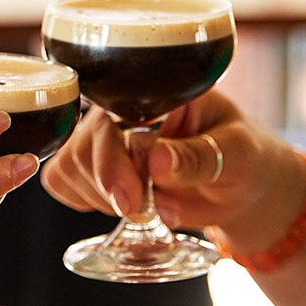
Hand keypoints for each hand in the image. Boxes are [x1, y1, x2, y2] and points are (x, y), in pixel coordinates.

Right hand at [41, 91, 305, 243]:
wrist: (242, 186)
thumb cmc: (245, 158)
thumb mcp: (238, 153)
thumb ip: (200, 156)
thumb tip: (157, 160)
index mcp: (156, 94)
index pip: (112, 116)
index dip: (111, 159)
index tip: (129, 199)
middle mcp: (120, 111)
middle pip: (82, 145)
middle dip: (105, 186)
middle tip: (139, 212)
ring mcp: (102, 138)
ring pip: (68, 166)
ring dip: (99, 198)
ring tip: (143, 205)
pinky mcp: (91, 166)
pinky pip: (61, 181)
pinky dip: (83, 200)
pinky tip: (118, 204)